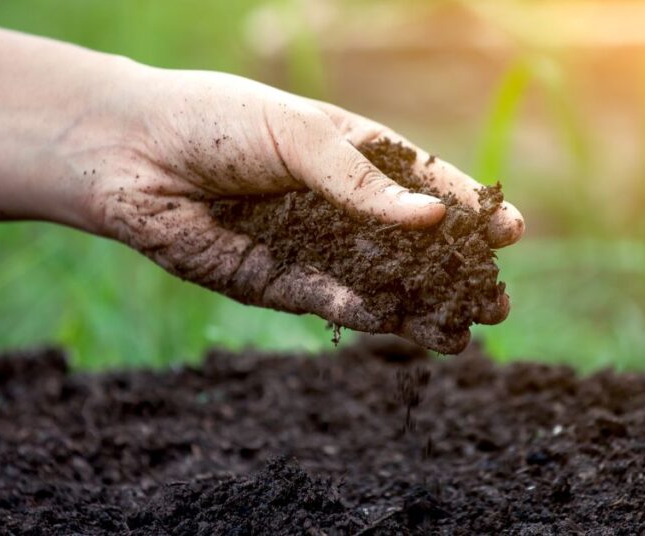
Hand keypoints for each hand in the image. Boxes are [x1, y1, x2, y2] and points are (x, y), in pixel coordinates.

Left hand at [81, 68, 524, 351]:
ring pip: (380, 283)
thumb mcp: (300, 137)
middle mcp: (340, 203)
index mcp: (353, 152)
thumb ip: (362, 183)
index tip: (511, 231)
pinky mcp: (277, 281)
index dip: (468, 208)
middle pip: (412, 245)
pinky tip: (399, 326)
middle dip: (455, 274)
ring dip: (421, 308)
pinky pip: (330, 301)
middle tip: (497, 301)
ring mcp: (312, 245)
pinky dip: (365, 314)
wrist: (132, 155)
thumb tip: (433, 217)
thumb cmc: (218, 122)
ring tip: (464, 335)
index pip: (425, 184)